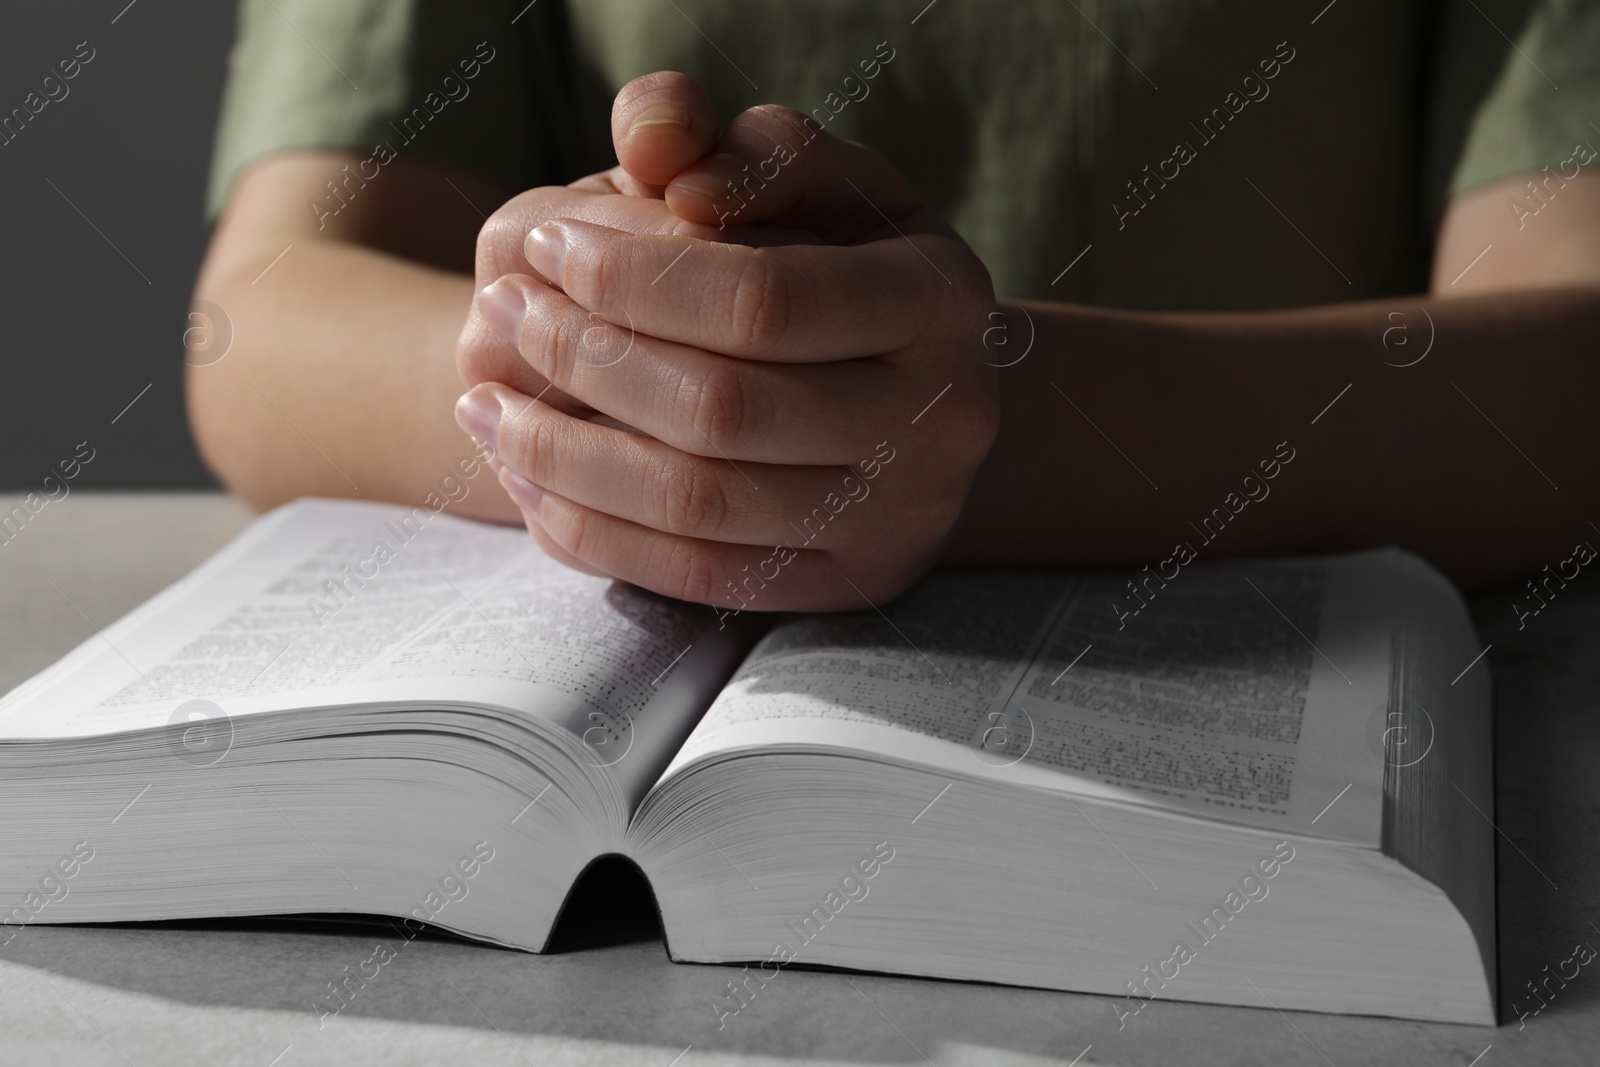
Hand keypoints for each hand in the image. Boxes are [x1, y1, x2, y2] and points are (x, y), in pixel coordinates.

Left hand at [456, 75, 999, 610]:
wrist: (923, 391)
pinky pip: (698, 577)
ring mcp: (900, 519)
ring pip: (699, 505)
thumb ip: (736, 144)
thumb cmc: (845, 260)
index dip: (634, 277)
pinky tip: (528, 478)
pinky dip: (594, 531)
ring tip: (484, 403)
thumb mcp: (812, 178)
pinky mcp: (849, 585)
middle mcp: (943, 422)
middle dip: (587, 360)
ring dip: (566, 456)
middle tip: (504, 312)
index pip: (761, 301)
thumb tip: (660, 153)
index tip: (545, 244)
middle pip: (725, 411)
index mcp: (942, 301)